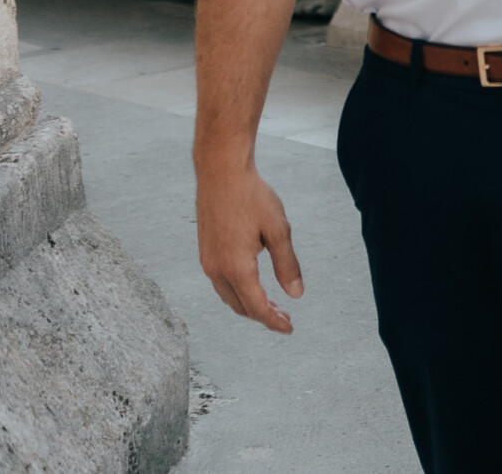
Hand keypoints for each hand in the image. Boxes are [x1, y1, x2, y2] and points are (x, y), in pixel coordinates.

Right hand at [196, 164, 303, 333]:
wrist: (221, 173)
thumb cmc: (252, 197)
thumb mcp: (278, 229)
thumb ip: (287, 264)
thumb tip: (296, 295)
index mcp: (236, 267)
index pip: (256, 307)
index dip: (273, 321)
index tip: (290, 328)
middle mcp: (217, 270)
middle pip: (240, 307)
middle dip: (263, 316)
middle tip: (285, 318)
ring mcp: (207, 262)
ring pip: (228, 297)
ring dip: (249, 305)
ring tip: (273, 305)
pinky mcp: (205, 253)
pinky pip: (221, 284)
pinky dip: (238, 292)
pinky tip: (253, 285)